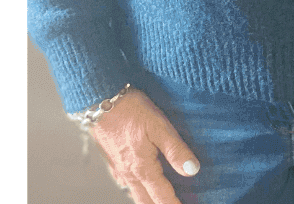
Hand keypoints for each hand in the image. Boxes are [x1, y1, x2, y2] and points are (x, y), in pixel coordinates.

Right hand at [89, 87, 200, 203]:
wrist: (101, 100)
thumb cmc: (132, 110)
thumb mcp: (159, 126)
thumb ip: (176, 149)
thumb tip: (192, 171)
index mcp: (143, 169)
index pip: (163, 198)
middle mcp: (129, 175)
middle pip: (147, 203)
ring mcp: (119, 170)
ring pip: (137, 196)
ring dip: (151, 201)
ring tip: (163, 199)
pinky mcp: (114, 163)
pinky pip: (128, 186)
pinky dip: (140, 192)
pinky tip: (145, 186)